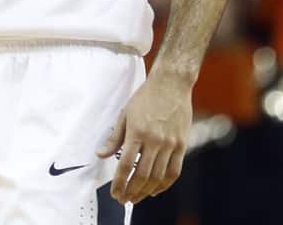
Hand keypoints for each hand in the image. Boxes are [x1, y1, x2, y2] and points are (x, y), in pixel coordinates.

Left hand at [96, 71, 192, 203]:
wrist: (171, 84)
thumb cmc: (146, 97)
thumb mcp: (125, 114)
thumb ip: (114, 137)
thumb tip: (101, 155)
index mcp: (137, 132)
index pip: (126, 165)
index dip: (119, 182)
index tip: (115, 192)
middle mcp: (155, 140)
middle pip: (142, 175)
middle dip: (132, 191)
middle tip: (124, 199)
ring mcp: (170, 143)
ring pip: (158, 176)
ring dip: (146, 191)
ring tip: (136, 197)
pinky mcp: (181, 144)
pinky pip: (174, 171)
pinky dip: (165, 184)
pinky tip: (155, 190)